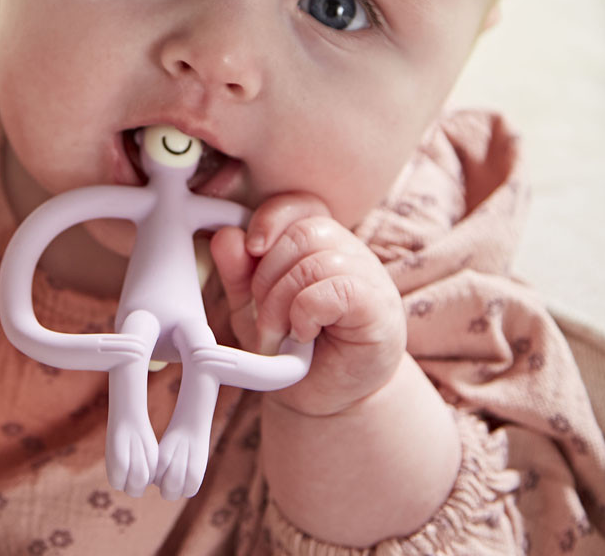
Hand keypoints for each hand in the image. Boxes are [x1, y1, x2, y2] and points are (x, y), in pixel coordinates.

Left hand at [210, 194, 405, 415]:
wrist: (329, 401)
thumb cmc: (294, 350)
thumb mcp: (253, 308)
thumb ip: (238, 272)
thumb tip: (226, 236)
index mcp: (319, 242)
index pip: (299, 204)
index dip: (270, 219)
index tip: (251, 248)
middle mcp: (348, 251)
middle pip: (301, 233)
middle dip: (266, 276)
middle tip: (263, 318)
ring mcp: (369, 276)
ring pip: (315, 261)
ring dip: (281, 302)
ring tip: (279, 334)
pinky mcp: (378, 307)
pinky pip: (336, 289)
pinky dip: (307, 312)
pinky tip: (304, 334)